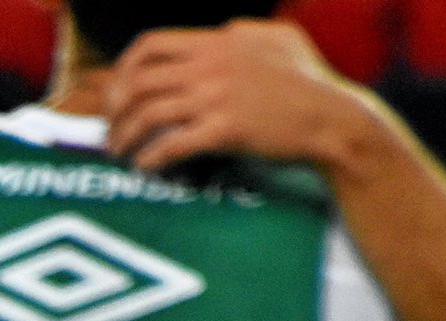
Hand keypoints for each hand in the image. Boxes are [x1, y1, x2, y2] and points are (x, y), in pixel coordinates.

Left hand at [105, 19, 379, 174]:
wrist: (336, 118)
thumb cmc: (311, 82)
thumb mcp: (280, 40)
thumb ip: (245, 33)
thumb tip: (225, 31)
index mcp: (220, 41)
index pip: (151, 44)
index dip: (123, 69)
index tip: (116, 92)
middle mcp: (213, 64)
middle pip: (139, 82)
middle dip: (113, 108)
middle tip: (109, 128)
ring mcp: (218, 96)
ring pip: (147, 114)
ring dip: (124, 136)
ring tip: (118, 151)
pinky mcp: (226, 129)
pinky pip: (171, 144)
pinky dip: (150, 157)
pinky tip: (144, 166)